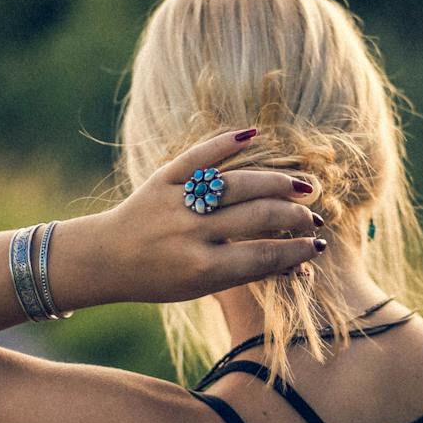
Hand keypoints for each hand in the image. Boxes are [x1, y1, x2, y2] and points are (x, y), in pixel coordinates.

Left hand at [69, 128, 324, 305]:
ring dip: (275, 183)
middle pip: (256, 216)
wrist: (105, 258)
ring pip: (236, 184)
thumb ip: (245, 271)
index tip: (317, 246)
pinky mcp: (162, 178)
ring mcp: (175, 203)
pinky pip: (197, 156)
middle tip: (313, 217)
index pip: (262, 255)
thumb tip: (298, 263)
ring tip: (301, 188)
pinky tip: (254, 135)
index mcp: (201, 269)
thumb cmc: (161, 278)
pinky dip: (225, 142)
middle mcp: (189, 234)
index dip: (295, 250)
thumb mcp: (202, 287)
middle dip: (293, 217)